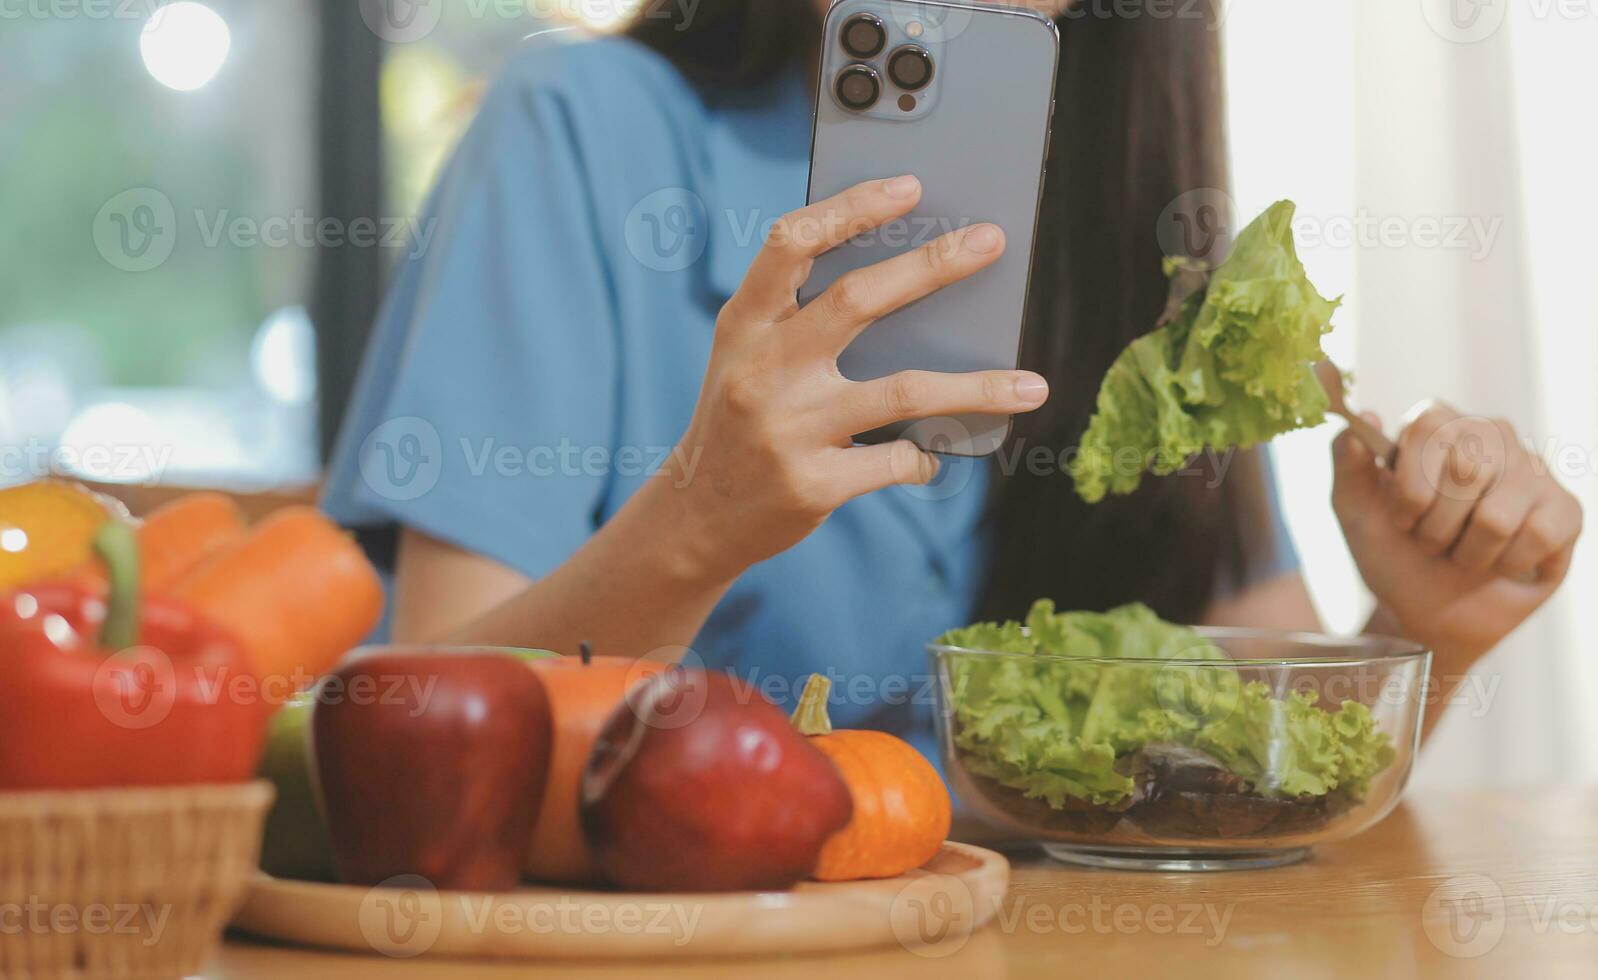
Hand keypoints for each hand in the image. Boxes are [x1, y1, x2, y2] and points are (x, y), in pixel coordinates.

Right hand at [652, 176, 1049, 582]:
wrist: (698, 516)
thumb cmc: (740, 420)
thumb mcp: (748, 357)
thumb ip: (801, 317)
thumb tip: (908, 279)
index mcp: (745, 325)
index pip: (792, 244)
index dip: (851, 209)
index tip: (909, 187)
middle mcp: (764, 370)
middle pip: (857, 300)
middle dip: (932, 265)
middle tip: (990, 241)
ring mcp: (789, 429)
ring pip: (903, 392)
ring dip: (977, 388)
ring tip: (1031, 385)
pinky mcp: (814, 484)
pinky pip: (896, 459)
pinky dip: (924, 455)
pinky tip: (931, 453)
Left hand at [1332, 403, 1582, 666]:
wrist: (1428, 613)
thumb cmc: (1393, 555)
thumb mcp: (1354, 512)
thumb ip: (1347, 463)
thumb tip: (1367, 416)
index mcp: (1439, 425)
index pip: (1429, 426)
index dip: (1411, 485)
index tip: (1402, 518)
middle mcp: (1490, 434)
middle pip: (1467, 468)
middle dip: (1436, 526)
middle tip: (1432, 541)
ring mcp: (1533, 470)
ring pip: (1497, 515)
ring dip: (1469, 552)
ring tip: (1463, 553)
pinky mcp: (1565, 509)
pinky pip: (1538, 535)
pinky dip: (1507, 563)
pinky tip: (1501, 562)